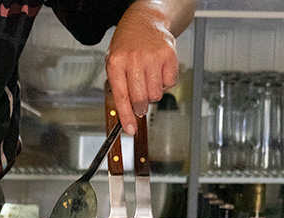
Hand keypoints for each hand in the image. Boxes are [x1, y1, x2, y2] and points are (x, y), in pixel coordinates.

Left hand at [105, 0, 182, 134]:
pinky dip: (165, 82)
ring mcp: (152, 57)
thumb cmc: (127, 45)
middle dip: (140, 106)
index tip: (130, 130)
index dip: (126, 117)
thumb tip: (127, 115)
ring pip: (156, 94)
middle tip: (140, 102)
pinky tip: (158, 71)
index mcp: (116, 63)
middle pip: (140, 99)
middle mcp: (134, 60)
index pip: (121, 97)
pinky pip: (170, 83)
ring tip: (148, 78)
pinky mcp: (169, 55)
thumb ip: (119, 86)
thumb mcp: (114, 62)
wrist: (145, 21)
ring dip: (153, 92)